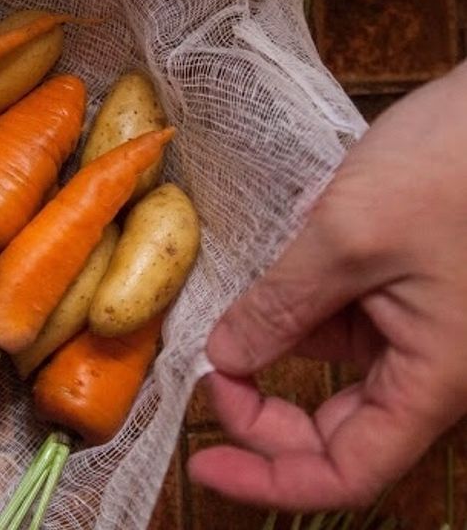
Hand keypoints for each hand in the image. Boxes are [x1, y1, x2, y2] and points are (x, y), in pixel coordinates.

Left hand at [187, 61, 466, 509]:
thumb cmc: (458, 164)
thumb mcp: (349, 237)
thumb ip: (282, 306)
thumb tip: (226, 357)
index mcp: (431, 376)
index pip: (347, 469)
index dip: (270, 479)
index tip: (205, 460)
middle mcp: (427, 363)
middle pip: (334, 426)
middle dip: (261, 407)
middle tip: (205, 374)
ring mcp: (415, 323)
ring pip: (328, 362)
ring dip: (274, 337)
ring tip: (247, 287)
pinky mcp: (403, 284)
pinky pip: (338, 312)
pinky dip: (296, 295)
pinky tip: (282, 253)